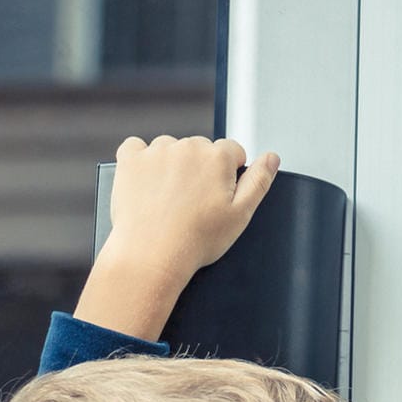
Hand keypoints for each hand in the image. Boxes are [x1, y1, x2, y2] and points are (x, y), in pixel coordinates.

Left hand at [74, 136, 279, 338]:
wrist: (153, 255)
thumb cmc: (198, 239)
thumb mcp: (241, 215)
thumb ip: (260, 181)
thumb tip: (272, 157)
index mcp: (217, 157)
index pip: (233, 150)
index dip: (230, 173)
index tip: (219, 195)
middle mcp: (187, 147)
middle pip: (201, 148)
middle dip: (201, 168)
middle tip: (195, 203)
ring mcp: (156, 152)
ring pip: (171, 148)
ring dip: (172, 165)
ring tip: (170, 199)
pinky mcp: (130, 160)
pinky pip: (136, 147)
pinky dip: (141, 161)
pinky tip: (147, 183)